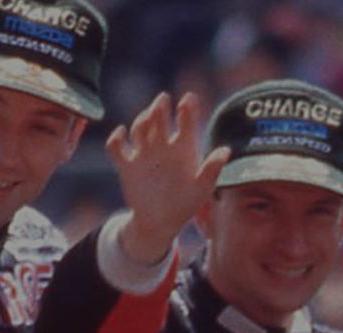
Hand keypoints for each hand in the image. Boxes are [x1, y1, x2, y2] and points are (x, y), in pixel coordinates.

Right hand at [109, 92, 231, 264]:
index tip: (189, 99)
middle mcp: (163, 146)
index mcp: (184, 148)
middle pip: (159, 119)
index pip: (186, 122)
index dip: (187, 110)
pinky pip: (116, 148)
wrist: (160, 223)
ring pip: (139, 129)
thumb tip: (226, 150)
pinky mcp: (127, 166)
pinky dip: (116, 139)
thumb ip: (211, 169)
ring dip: (141, 121)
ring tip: (147, 118)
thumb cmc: (185, 204)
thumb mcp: (202, 189)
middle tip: (162, 100)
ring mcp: (144, 154)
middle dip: (160, 109)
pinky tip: (120, 134)